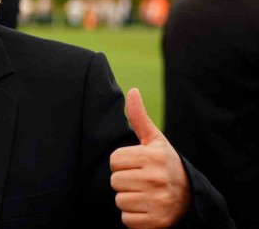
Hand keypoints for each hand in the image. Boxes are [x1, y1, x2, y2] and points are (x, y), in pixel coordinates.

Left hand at [110, 88, 190, 227]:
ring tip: (144, 193)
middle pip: (115, 181)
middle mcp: (156, 179)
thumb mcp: (155, 140)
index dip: (122, 163)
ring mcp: (158, 202)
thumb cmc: (165, 163)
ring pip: (120, 201)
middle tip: (140, 180)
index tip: (136, 164)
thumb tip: (132, 90)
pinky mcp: (157, 222)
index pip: (114, 160)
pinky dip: (133, 217)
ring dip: (128, 199)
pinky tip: (147, 208)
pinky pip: (126, 220)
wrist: (191, 197)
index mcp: (152, 156)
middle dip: (124, 181)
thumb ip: (139, 117)